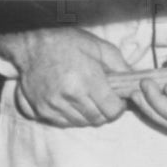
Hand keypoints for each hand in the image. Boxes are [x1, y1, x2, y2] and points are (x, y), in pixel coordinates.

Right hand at [11, 27, 129, 127]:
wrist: (32, 47)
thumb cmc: (67, 43)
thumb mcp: (99, 47)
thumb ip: (119, 65)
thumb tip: (134, 81)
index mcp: (87, 80)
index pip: (112, 110)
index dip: (119, 106)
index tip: (118, 99)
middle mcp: (70, 96)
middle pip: (98, 119)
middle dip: (105, 111)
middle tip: (104, 97)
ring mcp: (54, 106)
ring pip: (82, 122)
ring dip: (89, 114)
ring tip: (87, 96)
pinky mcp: (42, 111)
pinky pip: (65, 123)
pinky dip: (73, 116)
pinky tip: (73, 100)